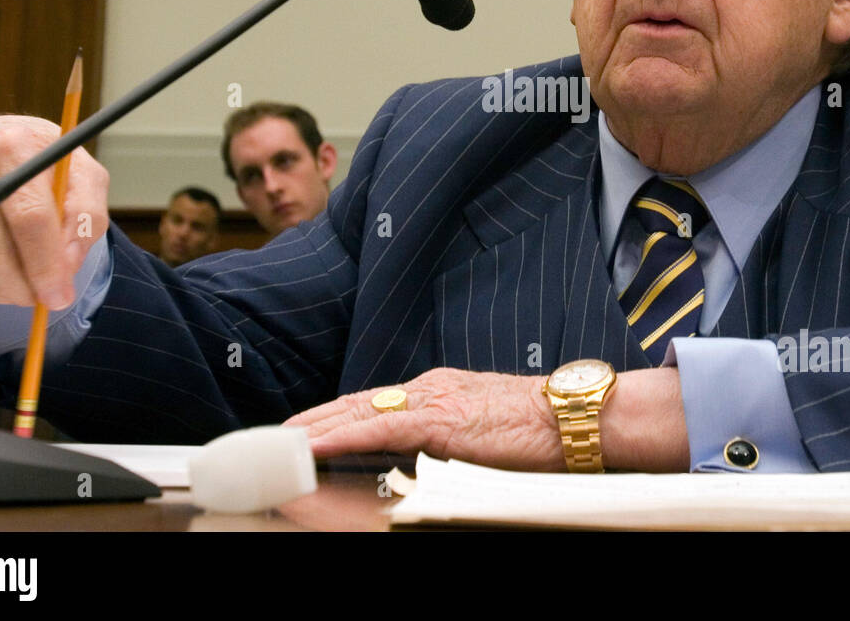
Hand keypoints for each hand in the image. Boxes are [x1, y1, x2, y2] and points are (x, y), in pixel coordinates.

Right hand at [0, 115, 109, 309]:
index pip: (30, 218)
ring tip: (23, 276)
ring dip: (0, 290)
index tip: (60, 297)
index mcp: (12, 150)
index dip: (46, 265)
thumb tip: (65, 267)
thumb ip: (87, 218)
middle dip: (22, 288)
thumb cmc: (47, 169)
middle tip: (43, 298)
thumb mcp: (84, 180)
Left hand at [283, 365, 690, 471]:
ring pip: (357, 411)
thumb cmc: (543, 429)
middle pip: (356, 404)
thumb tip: (424, 461)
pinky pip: (377, 427)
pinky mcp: (439, 418)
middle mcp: (429, 387)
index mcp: (441, 391)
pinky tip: (313, 443)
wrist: (576, 415)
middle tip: (273, 436)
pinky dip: (340, 434)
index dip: (334, 416)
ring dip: (314, 427)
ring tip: (278, 441)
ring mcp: (432, 399)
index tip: (303, 429)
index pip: (374, 403)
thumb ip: (452, 438)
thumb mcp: (486, 430)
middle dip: (312, 420)